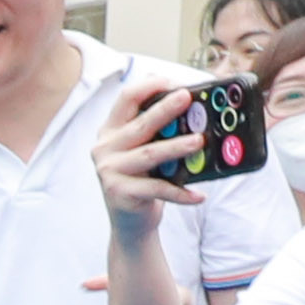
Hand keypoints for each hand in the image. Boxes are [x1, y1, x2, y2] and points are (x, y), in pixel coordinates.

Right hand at [91, 74, 215, 225]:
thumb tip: (193, 109)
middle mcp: (105, 148)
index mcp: (111, 130)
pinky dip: (180, 193)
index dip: (149, 86)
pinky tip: (198, 195)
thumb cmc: (142, 179)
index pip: (126, 98)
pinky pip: (157, 189)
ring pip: (149, 154)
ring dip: (176, 147)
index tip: (174, 84)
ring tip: (198, 141)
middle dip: (165, 109)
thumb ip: (157, 130)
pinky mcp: (120, 193)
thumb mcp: (143, 149)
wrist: (129, 220)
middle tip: (187, 98)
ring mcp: (110, 171)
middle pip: (140, 124)